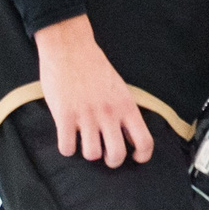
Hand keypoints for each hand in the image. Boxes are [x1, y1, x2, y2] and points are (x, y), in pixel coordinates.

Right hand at [34, 15, 152, 166]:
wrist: (70, 48)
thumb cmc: (94, 67)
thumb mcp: (120, 88)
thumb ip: (124, 110)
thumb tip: (130, 135)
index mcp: (126, 106)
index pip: (144, 141)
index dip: (142, 155)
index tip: (135, 157)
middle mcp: (109, 113)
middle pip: (116, 154)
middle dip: (112, 160)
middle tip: (106, 154)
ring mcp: (86, 115)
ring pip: (91, 154)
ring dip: (87, 152)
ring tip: (84, 141)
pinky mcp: (64, 115)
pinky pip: (67, 148)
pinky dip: (67, 148)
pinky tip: (68, 138)